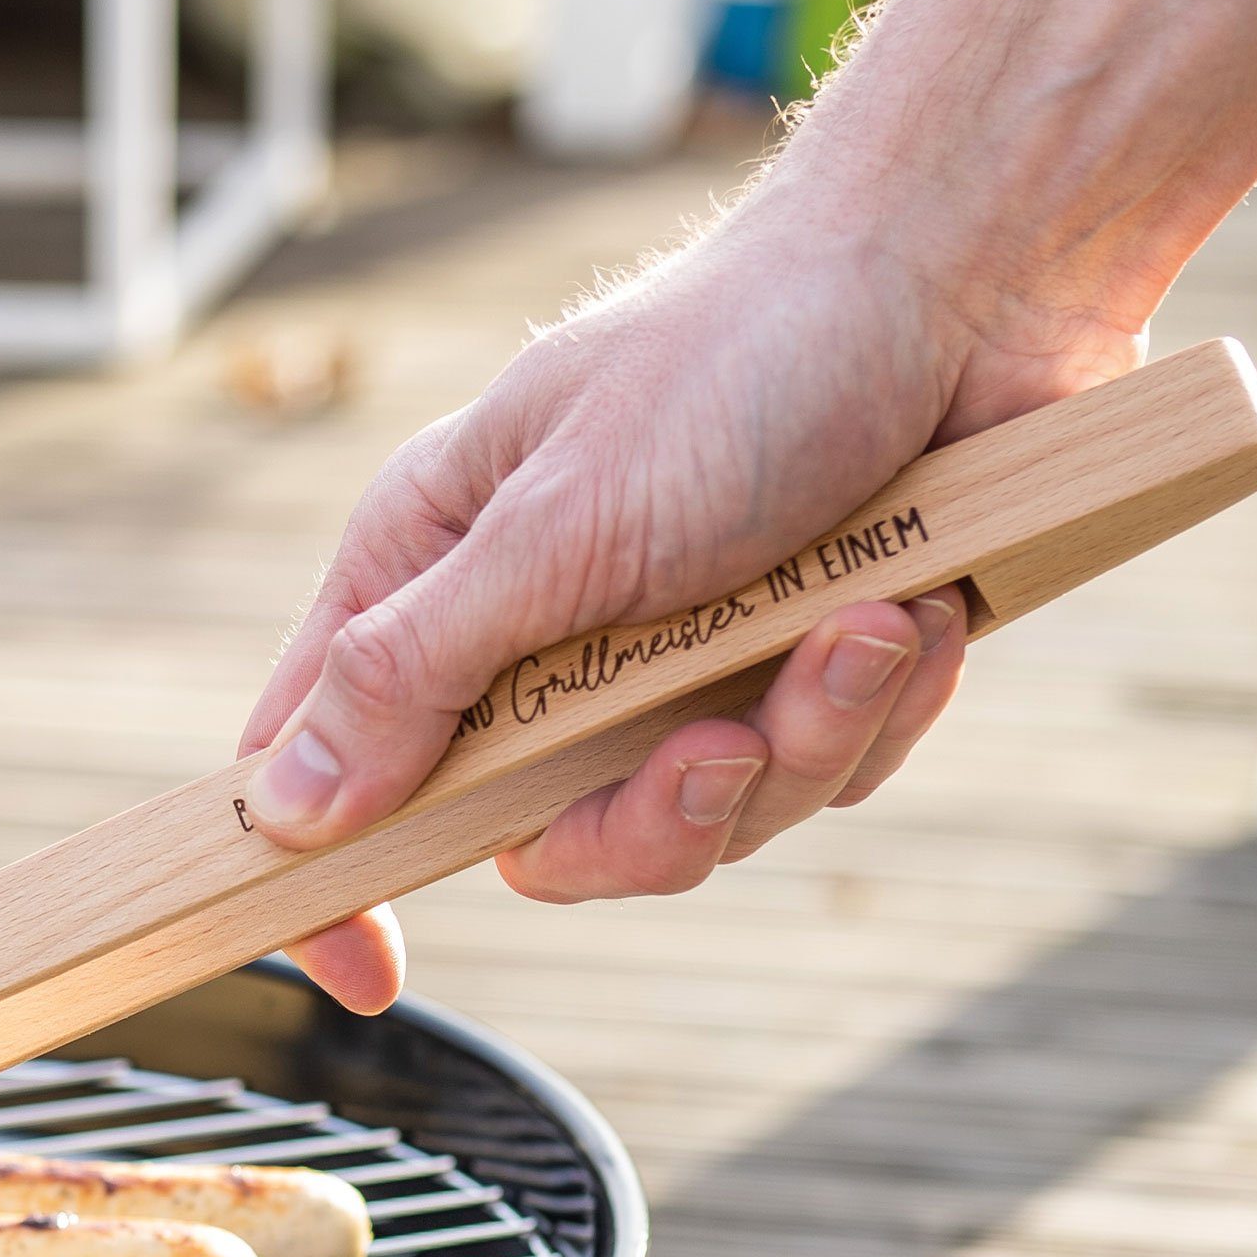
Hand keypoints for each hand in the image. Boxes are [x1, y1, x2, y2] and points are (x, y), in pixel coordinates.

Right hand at [237, 166, 1145, 1012]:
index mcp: (438, 577)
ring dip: (800, 740)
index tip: (370, 978)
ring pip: (703, 819)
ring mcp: (676, 661)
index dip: (334, 878)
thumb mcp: (551, 527)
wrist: (971, 277)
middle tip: (719, 741)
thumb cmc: (743, 355)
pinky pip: (818, 774)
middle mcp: (545, 635)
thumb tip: (285, 811)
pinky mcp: (797, 671)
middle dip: (658, 814)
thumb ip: (409, 675)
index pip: (326, 759)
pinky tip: (908, 611)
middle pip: (543, 837)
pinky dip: (873, 708)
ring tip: (864, 623)